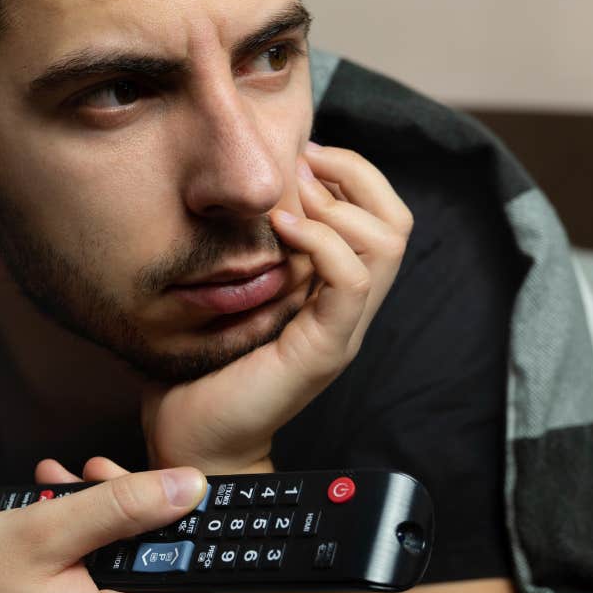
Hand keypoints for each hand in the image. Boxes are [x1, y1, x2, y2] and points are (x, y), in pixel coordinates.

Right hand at [0, 464, 229, 592]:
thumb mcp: (42, 529)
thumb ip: (123, 507)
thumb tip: (189, 489)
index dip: (200, 548)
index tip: (182, 505)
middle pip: (158, 590)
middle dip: (133, 525)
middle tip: (95, 478)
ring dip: (100, 539)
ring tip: (59, 495)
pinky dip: (80, 570)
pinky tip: (47, 532)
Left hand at [143, 142, 412, 474]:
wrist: (193, 437)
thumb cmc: (202, 363)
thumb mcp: (233, 287)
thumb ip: (252, 243)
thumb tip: (249, 184)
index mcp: (333, 290)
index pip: (382, 215)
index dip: (353, 172)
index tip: (301, 155)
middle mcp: (350, 308)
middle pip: (398, 222)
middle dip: (355, 175)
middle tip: (300, 166)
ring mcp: (343, 329)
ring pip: (388, 246)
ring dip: (338, 205)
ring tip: (288, 201)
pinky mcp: (324, 350)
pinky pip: (352, 283)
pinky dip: (323, 242)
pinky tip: (282, 229)